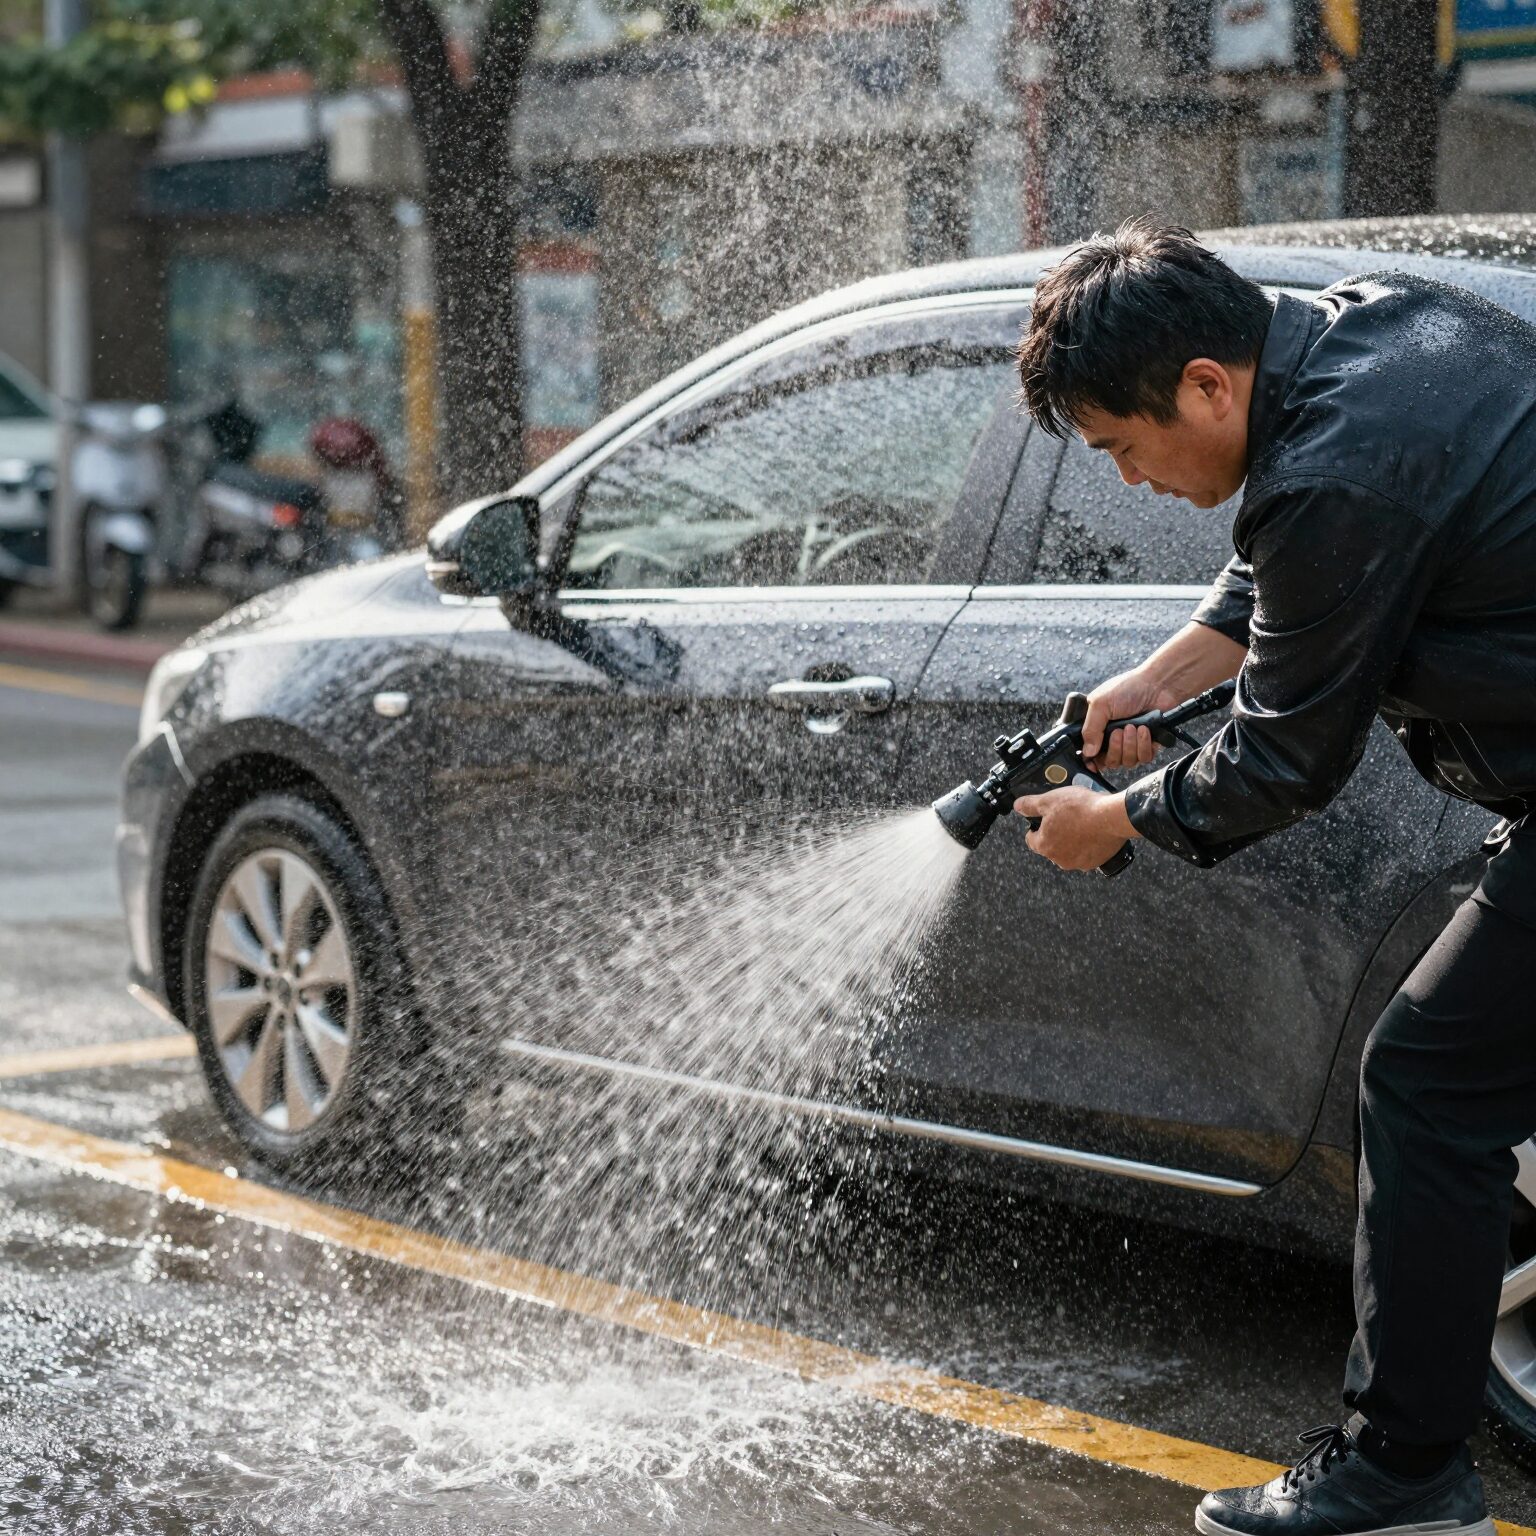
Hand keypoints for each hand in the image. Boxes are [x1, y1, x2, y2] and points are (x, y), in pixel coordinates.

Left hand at [1014, 786, 1137, 871]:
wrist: (1111, 817)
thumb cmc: (1081, 809)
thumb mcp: (1049, 800)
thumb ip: (1030, 804)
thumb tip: (1018, 806)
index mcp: (1044, 845)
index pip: (1031, 839)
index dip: (1035, 827)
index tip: (1043, 820)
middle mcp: (1059, 859)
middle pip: (1051, 845)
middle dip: (1056, 832)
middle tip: (1066, 816)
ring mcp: (1078, 863)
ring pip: (1069, 851)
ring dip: (1072, 839)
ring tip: (1081, 823)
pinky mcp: (1095, 863)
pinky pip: (1086, 854)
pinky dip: (1087, 845)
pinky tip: (1093, 831)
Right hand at [1080, 667, 1181, 771]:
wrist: (1158, 685)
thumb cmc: (1128, 688)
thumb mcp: (1101, 705)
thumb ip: (1090, 730)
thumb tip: (1087, 752)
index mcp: (1097, 727)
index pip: (1090, 753)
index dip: (1092, 760)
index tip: (1093, 764)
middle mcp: (1113, 737)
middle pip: (1109, 761)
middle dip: (1115, 749)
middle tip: (1119, 731)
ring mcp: (1131, 742)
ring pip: (1127, 762)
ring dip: (1130, 745)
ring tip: (1134, 726)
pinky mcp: (1148, 744)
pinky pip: (1144, 758)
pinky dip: (1144, 745)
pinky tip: (1144, 730)